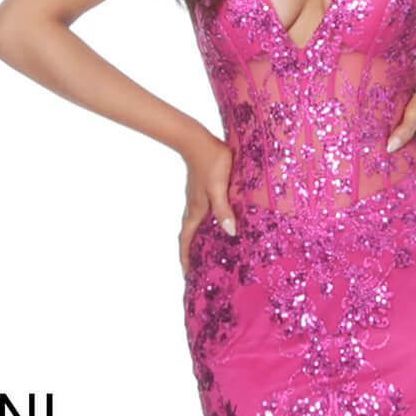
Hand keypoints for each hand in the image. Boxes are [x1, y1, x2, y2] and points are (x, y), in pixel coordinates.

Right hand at [179, 134, 236, 276]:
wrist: (197, 139)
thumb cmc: (210, 161)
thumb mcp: (218, 187)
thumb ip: (223, 209)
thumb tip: (230, 232)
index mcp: (196, 211)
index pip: (186, 241)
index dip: (186, 259)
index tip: (187, 276)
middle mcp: (195, 208)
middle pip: (190, 237)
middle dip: (192, 255)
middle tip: (199, 271)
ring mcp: (198, 199)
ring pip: (197, 227)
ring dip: (199, 241)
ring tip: (208, 254)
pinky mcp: (203, 191)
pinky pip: (203, 216)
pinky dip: (207, 227)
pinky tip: (218, 226)